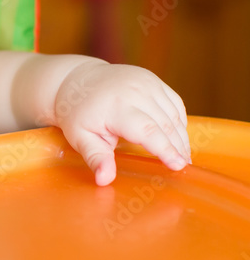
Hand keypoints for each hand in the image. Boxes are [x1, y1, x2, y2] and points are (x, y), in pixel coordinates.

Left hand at [51, 60, 189, 185]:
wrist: (75, 80)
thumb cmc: (77, 113)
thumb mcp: (80, 137)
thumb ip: (95, 157)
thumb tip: (103, 180)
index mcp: (115, 106)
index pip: (148, 130)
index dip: (165, 149)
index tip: (178, 166)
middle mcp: (134, 90)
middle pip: (165, 124)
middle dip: (177, 147)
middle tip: (183, 166)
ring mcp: (145, 82)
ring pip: (173, 113)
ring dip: (181, 135)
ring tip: (183, 155)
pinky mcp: (151, 78)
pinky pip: (174, 102)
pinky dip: (178, 120)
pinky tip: (178, 136)